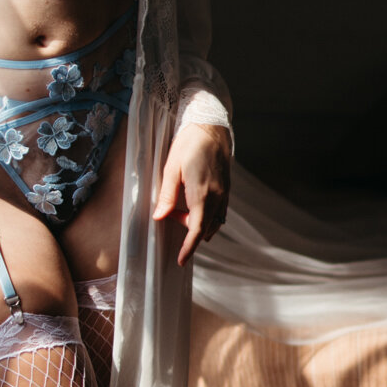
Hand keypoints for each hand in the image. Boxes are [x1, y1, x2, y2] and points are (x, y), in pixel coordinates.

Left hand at [152, 123, 229, 265]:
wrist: (210, 126)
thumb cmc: (188, 144)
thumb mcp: (171, 169)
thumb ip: (167, 196)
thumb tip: (159, 217)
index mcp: (202, 194)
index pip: (196, 229)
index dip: (189, 247)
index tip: (181, 261)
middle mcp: (217, 197)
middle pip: (205, 227)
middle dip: (188, 230)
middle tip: (171, 213)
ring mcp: (225, 193)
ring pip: (215, 221)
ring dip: (199, 223)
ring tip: (181, 208)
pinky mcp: (227, 188)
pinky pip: (220, 211)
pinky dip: (208, 216)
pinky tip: (195, 206)